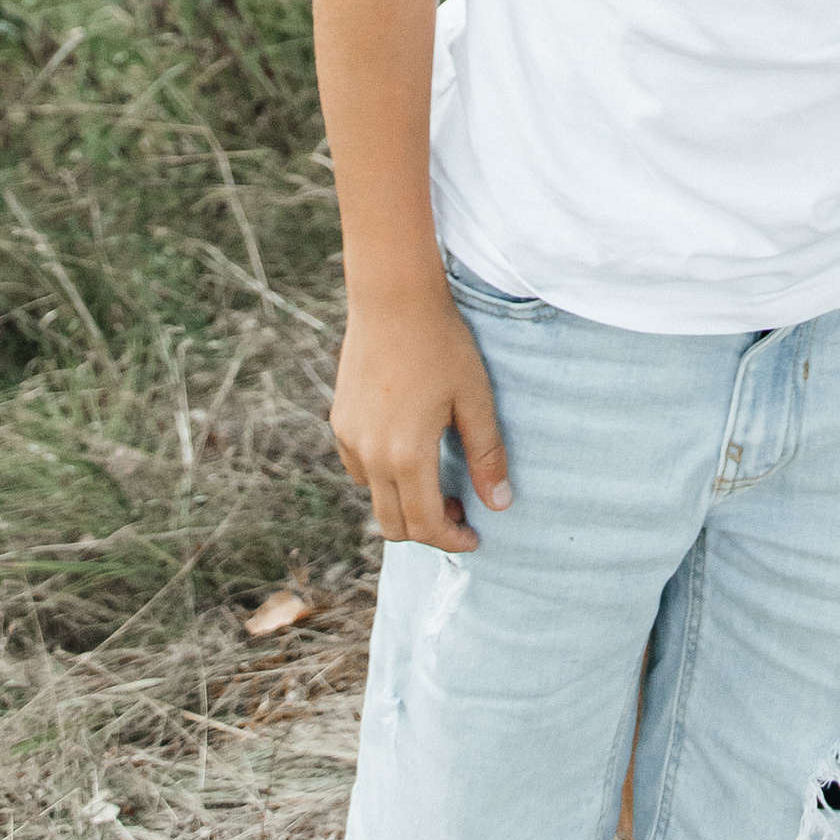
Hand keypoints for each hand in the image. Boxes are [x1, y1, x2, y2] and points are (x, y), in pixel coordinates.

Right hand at [331, 285, 511, 553]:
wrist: (394, 298)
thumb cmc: (442, 343)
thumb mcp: (475, 398)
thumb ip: (486, 455)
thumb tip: (500, 504)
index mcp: (407, 455)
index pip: (426, 525)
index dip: (452, 541)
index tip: (474, 537)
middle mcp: (371, 456)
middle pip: (394, 525)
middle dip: (429, 530)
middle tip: (460, 511)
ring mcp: (349, 439)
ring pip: (375, 499)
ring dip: (404, 505)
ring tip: (437, 480)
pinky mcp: (339, 422)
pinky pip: (359, 469)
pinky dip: (384, 477)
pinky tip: (409, 450)